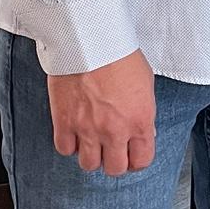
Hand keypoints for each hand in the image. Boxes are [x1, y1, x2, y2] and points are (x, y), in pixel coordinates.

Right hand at [46, 49, 154, 175]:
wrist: (91, 39)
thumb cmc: (119, 53)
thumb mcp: (145, 82)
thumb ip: (143, 112)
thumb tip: (141, 130)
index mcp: (140, 120)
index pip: (142, 160)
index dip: (137, 159)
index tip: (133, 154)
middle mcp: (115, 130)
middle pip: (115, 169)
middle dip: (115, 160)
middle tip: (112, 148)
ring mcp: (88, 129)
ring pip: (89, 165)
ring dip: (92, 155)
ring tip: (93, 141)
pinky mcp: (64, 122)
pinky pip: (65, 149)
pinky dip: (70, 144)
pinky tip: (74, 132)